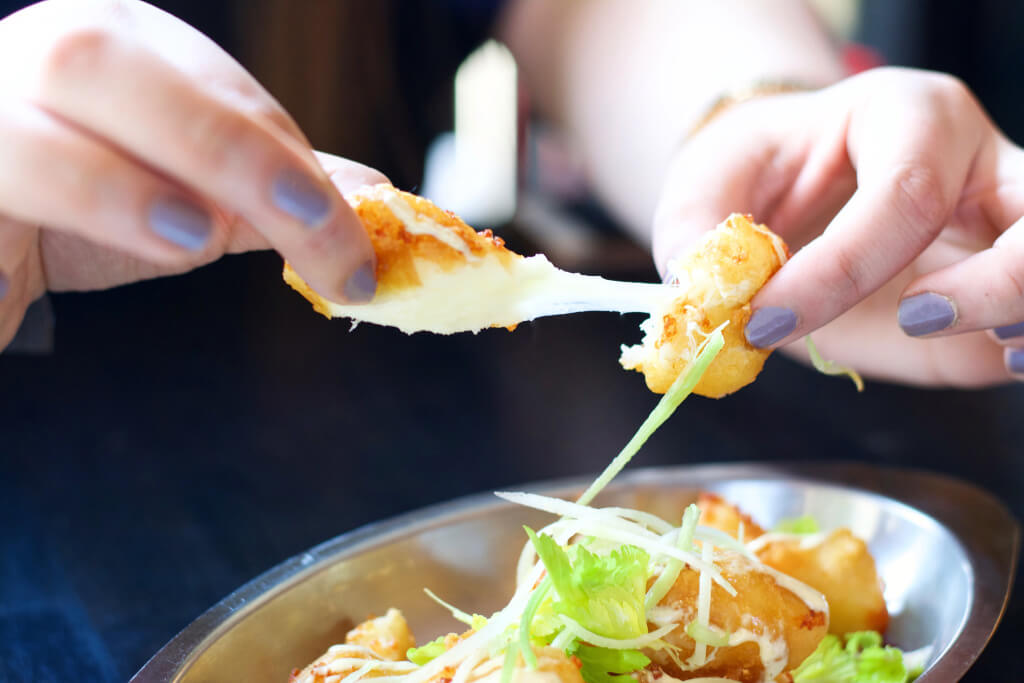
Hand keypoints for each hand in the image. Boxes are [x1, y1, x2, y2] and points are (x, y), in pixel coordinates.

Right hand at [0, 0, 384, 348]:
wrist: (0, 225)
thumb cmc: (98, 195)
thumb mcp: (198, 189)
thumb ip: (279, 190)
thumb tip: (382, 200)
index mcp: (126, 45)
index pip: (218, 94)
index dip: (293, 168)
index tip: (354, 255)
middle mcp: (41, 56)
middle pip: (113, 71)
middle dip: (227, 153)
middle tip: (306, 227)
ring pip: (28, 127)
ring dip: (116, 190)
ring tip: (191, 239)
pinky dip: (31, 229)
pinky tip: (35, 281)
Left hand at [653, 67, 1023, 386]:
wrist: (785, 184)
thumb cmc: (755, 173)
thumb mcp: (707, 185)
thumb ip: (697, 235)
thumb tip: (700, 298)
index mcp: (902, 116)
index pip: (901, 195)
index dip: (837, 272)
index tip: (767, 323)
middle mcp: (972, 162)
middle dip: (993, 283)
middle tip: (916, 320)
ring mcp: (998, 223)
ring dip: (1022, 311)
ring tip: (990, 348)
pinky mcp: (994, 283)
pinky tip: (998, 354)